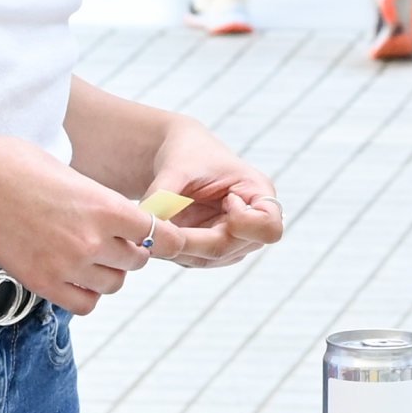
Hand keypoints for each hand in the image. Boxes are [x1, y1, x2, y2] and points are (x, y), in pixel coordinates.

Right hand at [0, 133, 158, 315]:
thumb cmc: (18, 166)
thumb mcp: (73, 175)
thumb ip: (101, 203)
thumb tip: (122, 223)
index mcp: (105, 206)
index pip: (159, 235)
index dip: (164, 237)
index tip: (160, 237)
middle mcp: (92, 240)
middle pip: (138, 262)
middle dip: (132, 252)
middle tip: (115, 241)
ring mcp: (67, 265)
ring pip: (114, 285)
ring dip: (109, 273)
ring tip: (90, 256)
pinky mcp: (42, 283)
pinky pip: (85, 304)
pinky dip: (87, 294)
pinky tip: (75, 277)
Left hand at [143, 121, 283, 268]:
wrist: (181, 157)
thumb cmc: (189, 153)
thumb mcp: (177, 168)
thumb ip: (162, 197)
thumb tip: (143, 229)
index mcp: (259, 194)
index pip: (269, 229)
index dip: (244, 223)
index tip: (227, 199)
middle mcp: (250, 225)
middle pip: (226, 248)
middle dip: (187, 239)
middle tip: (156, 222)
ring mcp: (232, 243)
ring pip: (204, 259)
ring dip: (173, 245)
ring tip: (151, 221)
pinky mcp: (210, 252)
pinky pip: (189, 259)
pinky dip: (168, 247)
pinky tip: (155, 229)